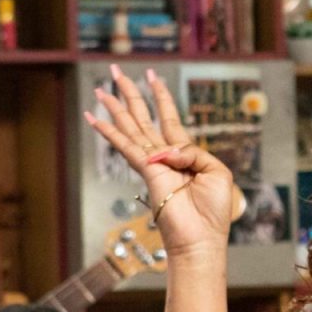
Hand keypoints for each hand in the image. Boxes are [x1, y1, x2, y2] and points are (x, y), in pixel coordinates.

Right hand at [82, 64, 239, 263]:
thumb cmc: (213, 212)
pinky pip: (125, 146)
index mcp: (185, 153)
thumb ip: (195, 151)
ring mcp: (153, 163)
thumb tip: (168, 149)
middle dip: (130, 94)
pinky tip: (94, 118)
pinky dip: (109, 132)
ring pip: (131, 128)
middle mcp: (165, 156)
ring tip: (101, 88)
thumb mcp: (217, 172)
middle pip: (144, 117)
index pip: (169, 118)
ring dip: (115, 108)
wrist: (201, 238)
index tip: (153, 76)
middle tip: (117, 72)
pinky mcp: (146, 172)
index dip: (161, 96)